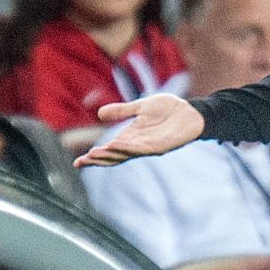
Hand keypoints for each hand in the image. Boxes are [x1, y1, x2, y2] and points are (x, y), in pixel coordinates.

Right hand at [74, 94, 204, 166]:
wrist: (192, 111)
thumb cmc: (169, 109)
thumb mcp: (141, 107)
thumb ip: (122, 111)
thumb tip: (100, 114)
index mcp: (131, 137)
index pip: (109, 150)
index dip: (94, 157)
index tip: (77, 162)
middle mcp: (138, 145)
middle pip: (115, 156)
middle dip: (99, 159)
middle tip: (82, 161)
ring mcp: (150, 147)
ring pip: (127, 154)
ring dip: (111, 154)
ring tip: (94, 153)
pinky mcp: (162, 145)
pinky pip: (143, 148)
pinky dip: (130, 147)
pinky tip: (117, 144)